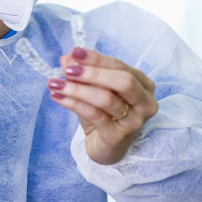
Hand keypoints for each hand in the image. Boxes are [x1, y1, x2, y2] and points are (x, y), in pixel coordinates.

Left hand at [48, 48, 158, 164]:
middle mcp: (145, 102)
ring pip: (106, 99)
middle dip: (93, 73)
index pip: (120, 66)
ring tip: (56, 83)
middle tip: (68, 69)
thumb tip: (67, 58)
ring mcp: (134, 121)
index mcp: (143, 85)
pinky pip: (94, 115)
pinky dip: (74, 103)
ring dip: (78, 89)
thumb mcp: (93, 91)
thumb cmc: (105, 116)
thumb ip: (83, 73)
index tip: (74, 52)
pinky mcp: (118, 136)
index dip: (96, 58)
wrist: (107, 149)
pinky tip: (58, 97)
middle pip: (123, 81)